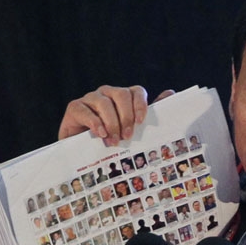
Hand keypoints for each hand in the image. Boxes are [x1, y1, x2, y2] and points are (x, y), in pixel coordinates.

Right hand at [58, 85, 175, 145]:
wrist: (80, 153)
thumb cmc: (108, 140)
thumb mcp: (130, 130)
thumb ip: (147, 113)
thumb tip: (171, 93)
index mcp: (122, 97)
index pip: (136, 91)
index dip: (140, 104)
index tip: (140, 122)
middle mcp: (107, 93)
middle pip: (121, 94)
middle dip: (126, 117)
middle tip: (127, 136)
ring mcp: (90, 98)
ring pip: (104, 103)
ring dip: (111, 123)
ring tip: (113, 141)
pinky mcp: (75, 107)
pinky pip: (86, 110)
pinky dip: (95, 122)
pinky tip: (100, 134)